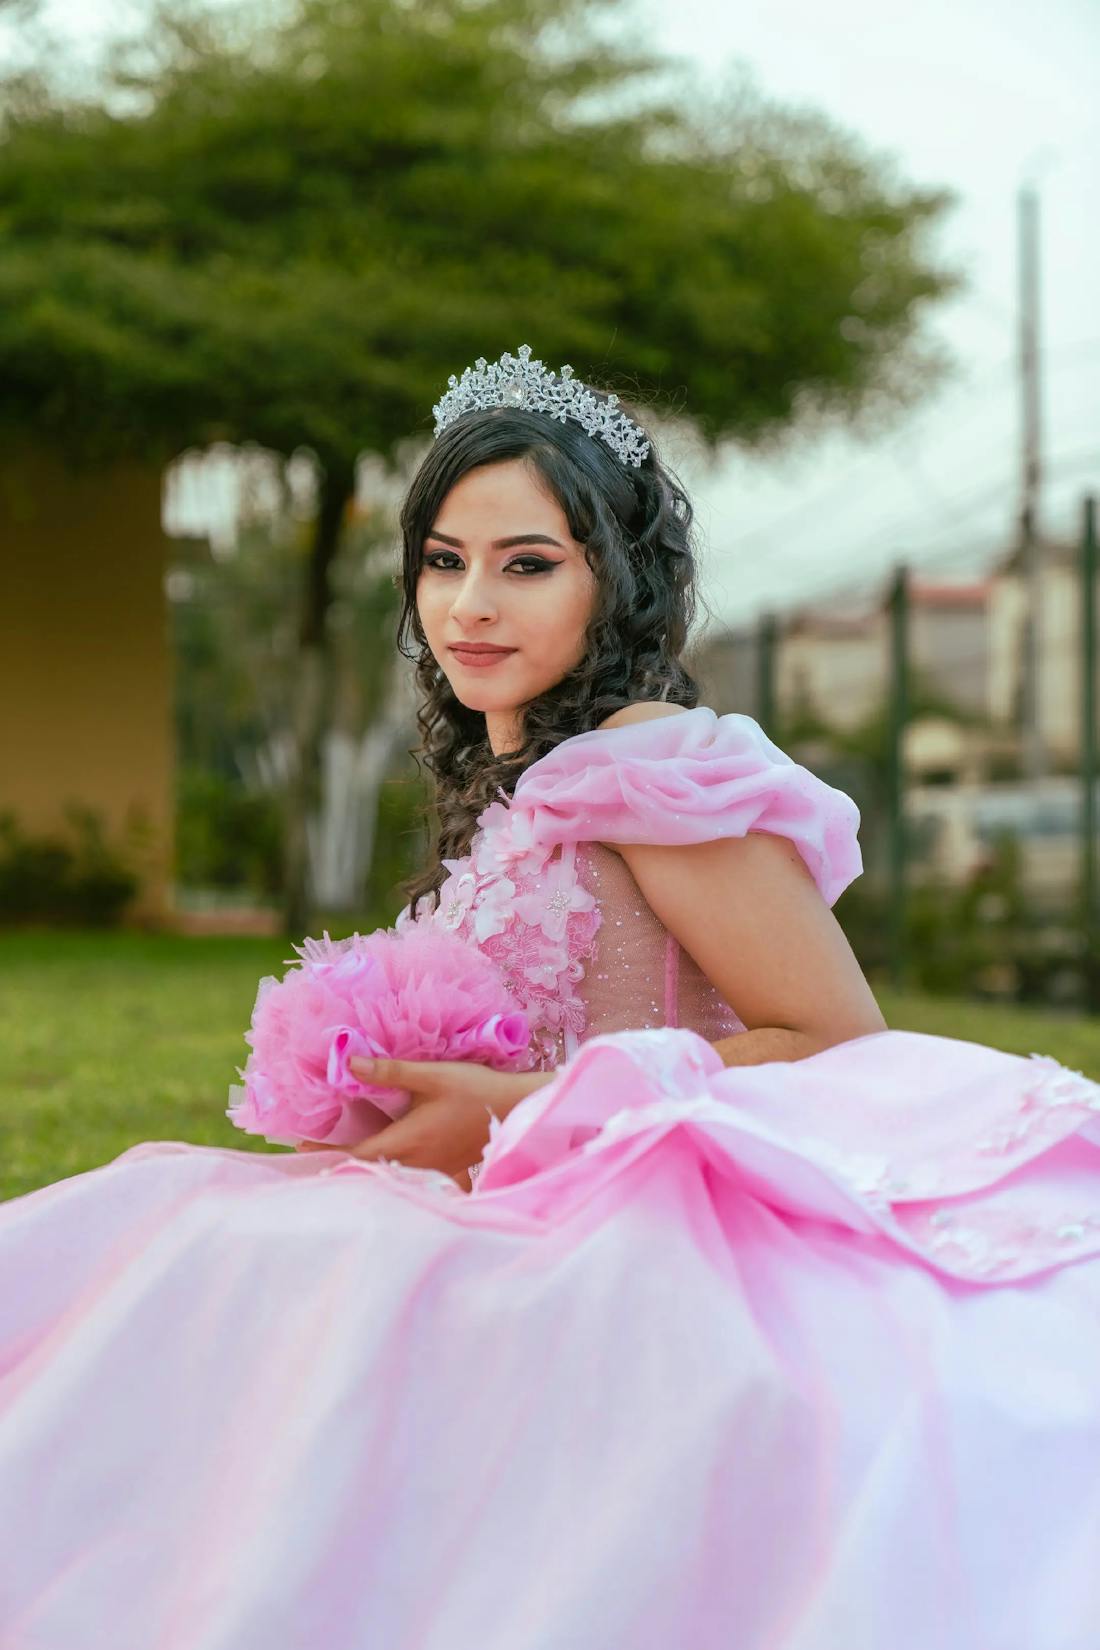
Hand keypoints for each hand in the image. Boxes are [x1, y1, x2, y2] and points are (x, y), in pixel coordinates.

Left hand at [294, 1057, 553, 1190]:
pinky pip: (408, 1173)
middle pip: (366, 1168)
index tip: (300, 1147)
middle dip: (338, 1160)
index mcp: (406, 1141)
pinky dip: (389, 1167)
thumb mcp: (432, 1074)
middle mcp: (414, 1161)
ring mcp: (430, 1167)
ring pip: (386, 1172)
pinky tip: (386, 1156)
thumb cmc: (475, 1089)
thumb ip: (389, 1071)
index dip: (325, 1153)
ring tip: (341, 1151)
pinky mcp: (444, 1166)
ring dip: (362, 1164)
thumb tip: (347, 1062)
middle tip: (313, 1148)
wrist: (517, 1109)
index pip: (354, 1154)